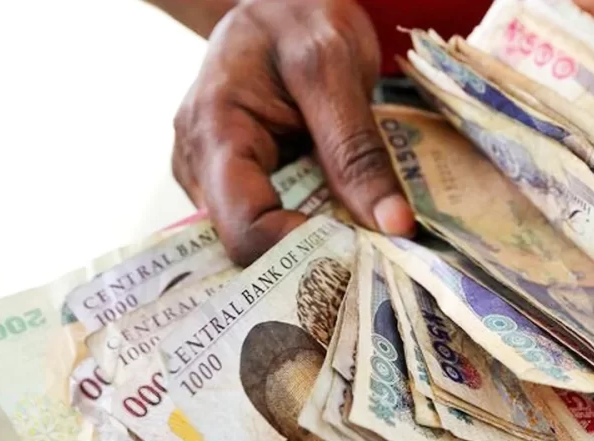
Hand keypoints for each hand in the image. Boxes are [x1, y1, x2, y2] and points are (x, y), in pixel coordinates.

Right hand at [172, 0, 414, 265]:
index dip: (300, 254)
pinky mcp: (236, 181)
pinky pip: (269, 220)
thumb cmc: (299, 15)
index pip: (244, 228)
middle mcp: (200, 164)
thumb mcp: (336, 69)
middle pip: (248, 245)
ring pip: (260, 240)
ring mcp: (213, 176)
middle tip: (374, 263)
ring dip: (314, 249)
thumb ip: (358, 149)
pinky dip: (310, 228)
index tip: (360, 258)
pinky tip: (347, 225)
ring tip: (367, 244)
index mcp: (215, 132)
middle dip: (310, 261)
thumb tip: (392, 226)